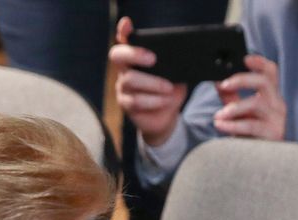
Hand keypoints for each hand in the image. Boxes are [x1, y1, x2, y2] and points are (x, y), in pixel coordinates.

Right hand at [110, 17, 187, 146]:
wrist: (167, 116)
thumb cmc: (170, 90)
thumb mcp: (175, 75)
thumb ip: (172, 65)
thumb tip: (181, 57)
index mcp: (136, 57)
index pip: (125, 40)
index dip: (124, 31)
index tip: (127, 24)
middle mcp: (125, 69)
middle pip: (117, 55)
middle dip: (134, 54)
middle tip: (153, 59)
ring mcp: (122, 86)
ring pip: (130, 80)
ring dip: (153, 83)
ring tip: (169, 88)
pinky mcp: (125, 104)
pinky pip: (136, 100)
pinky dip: (154, 100)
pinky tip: (165, 100)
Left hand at [212, 54, 286, 140]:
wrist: (259, 163)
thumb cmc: (250, 136)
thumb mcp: (238, 112)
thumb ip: (229, 96)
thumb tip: (216, 80)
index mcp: (271, 96)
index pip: (271, 72)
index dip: (259, 61)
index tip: (244, 58)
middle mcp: (278, 105)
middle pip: (265, 81)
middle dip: (242, 80)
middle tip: (223, 85)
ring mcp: (277, 119)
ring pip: (256, 103)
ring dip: (234, 107)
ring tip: (218, 116)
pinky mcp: (273, 135)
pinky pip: (251, 126)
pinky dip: (233, 125)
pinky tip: (220, 125)